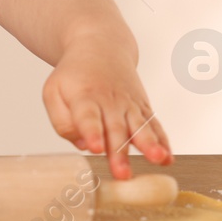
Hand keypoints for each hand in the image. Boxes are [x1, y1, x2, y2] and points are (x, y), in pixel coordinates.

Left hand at [42, 38, 171, 178]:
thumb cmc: (74, 75)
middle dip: (120, 152)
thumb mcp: (53, 92)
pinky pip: (154, 125)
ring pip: (140, 126)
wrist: (101, 46)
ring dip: (150, 144)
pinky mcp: (142, 108)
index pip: (88, 117)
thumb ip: (62, 122)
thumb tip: (84, 145)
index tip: (95, 147)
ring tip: (158, 159)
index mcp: (84, 97)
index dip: (92, 132)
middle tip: (122, 174)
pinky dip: (162, 141)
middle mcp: (110, 101)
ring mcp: (129, 104)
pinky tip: (167, 157)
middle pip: (116, 128)